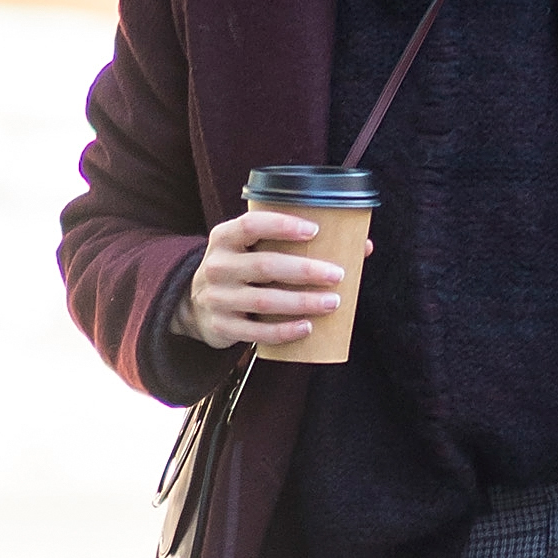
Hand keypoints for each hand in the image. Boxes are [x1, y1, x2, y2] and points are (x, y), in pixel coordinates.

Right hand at [172, 208, 364, 350]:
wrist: (195, 305)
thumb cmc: (240, 270)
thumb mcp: (251, 249)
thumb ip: (293, 242)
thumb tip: (362, 246)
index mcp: (224, 238)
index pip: (251, 225)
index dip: (282, 226)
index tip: (314, 231)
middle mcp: (217, 266)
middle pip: (265, 266)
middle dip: (305, 271)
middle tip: (337, 275)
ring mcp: (217, 298)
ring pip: (265, 301)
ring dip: (302, 302)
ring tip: (332, 302)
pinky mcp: (222, 327)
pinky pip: (257, 332)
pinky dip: (285, 331)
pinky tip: (308, 327)